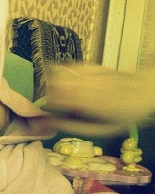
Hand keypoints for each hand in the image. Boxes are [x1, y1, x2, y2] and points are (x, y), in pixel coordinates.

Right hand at [36, 64, 154, 136]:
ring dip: (55, 85)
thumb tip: (48, 124)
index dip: (49, 109)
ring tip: (65, 94)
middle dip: (51, 95)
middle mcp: (84, 84)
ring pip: (56, 74)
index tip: (52, 115)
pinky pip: (66, 67)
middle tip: (60, 105)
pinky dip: (64, 75)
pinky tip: (72, 83)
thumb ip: (73, 126)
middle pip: (51, 85)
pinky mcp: (88, 64)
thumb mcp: (100, 129)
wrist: (145, 90)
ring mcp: (86, 72)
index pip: (53, 100)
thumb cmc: (123, 114)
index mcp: (87, 102)